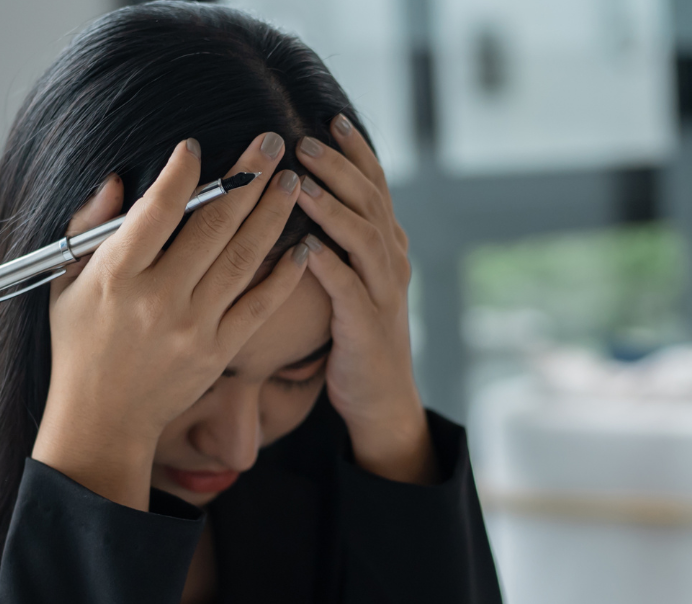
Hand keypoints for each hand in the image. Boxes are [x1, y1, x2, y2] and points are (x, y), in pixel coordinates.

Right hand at [33, 134, 308, 509]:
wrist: (102, 420)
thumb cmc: (79, 346)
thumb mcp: (65, 284)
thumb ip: (89, 229)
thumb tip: (119, 181)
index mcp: (116, 277)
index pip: (155, 213)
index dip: (180, 176)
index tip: (196, 147)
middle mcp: (158, 300)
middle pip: (212, 227)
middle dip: (245, 178)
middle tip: (270, 141)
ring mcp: (193, 327)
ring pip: (242, 259)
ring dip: (271, 215)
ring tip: (291, 181)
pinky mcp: (218, 352)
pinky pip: (259, 306)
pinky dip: (284, 275)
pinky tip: (303, 246)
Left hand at [294, 116, 435, 484]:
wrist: (381, 398)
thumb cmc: (354, 336)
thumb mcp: (353, 279)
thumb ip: (342, 241)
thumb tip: (306, 197)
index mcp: (389, 247)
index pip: (376, 186)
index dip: (356, 152)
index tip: (331, 118)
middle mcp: (392, 262)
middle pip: (369, 201)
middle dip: (336, 168)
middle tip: (303, 142)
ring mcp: (384, 293)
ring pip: (363, 237)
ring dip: (331, 207)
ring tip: (298, 183)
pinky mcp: (367, 325)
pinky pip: (349, 288)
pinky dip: (328, 265)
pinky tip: (305, 247)